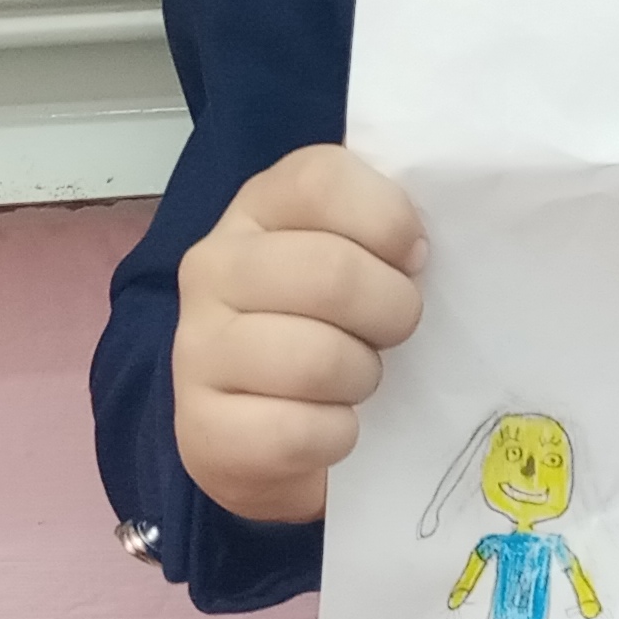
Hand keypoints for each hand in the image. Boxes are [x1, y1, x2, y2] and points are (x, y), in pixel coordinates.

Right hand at [173, 144, 426, 523]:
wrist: (269, 438)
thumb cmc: (335, 330)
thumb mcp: (358, 258)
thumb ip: (386, 228)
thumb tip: (422, 245)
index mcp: (258, 206)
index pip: (322, 179)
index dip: (388, 220)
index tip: (413, 258)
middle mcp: (214, 266)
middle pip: (331, 272)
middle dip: (391, 312)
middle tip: (394, 332)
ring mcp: (196, 347)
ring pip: (318, 359)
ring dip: (362, 378)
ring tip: (356, 380)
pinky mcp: (200, 428)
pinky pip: (299, 432)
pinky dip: (336, 437)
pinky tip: (328, 427)